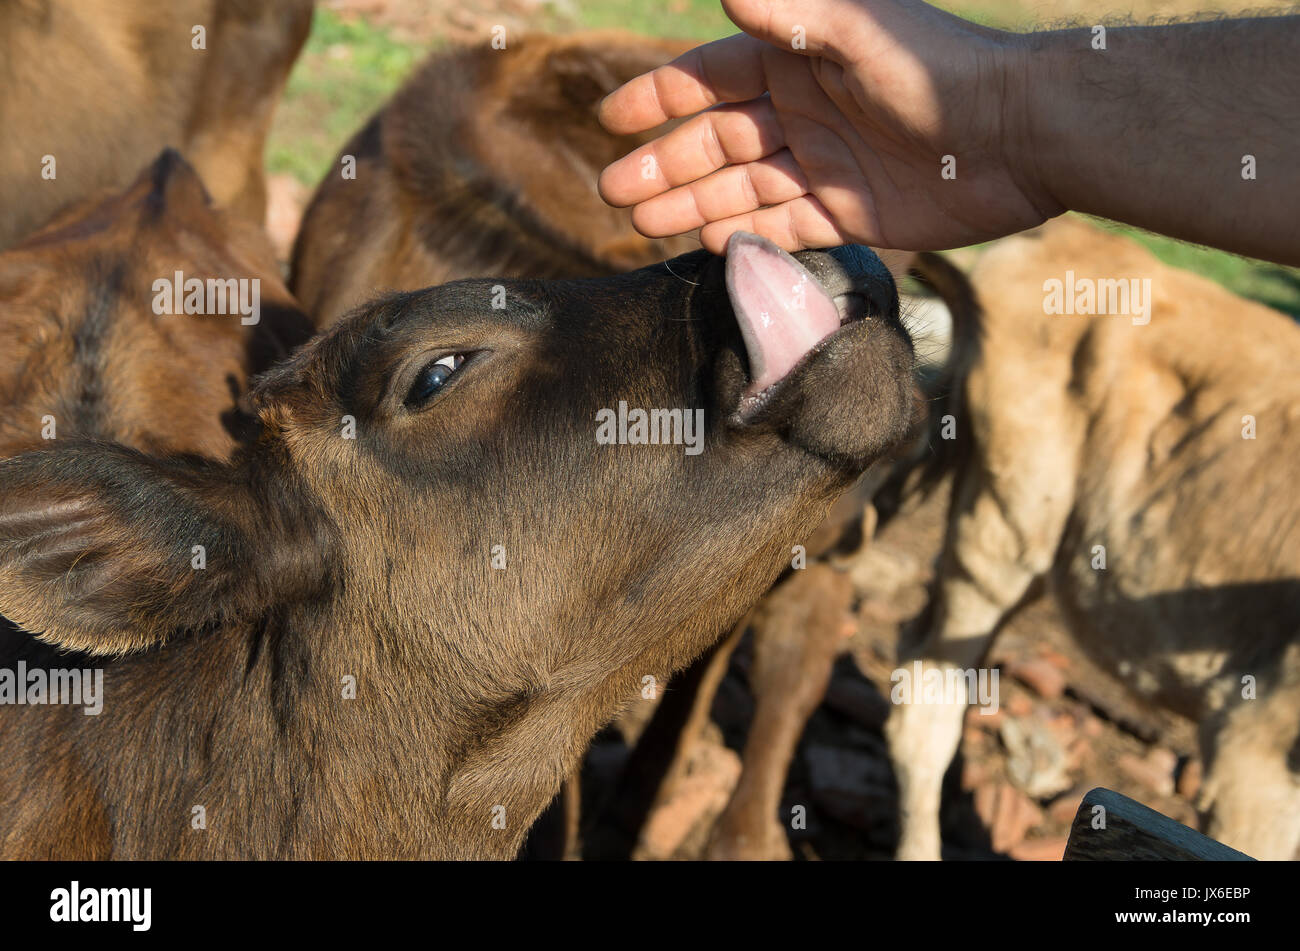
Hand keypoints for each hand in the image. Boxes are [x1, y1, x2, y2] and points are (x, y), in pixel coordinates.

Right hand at [597, 0, 1059, 253]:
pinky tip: (708, 245)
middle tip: (614, 192)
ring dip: (690, 204)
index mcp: (798, 60)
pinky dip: (745, 235)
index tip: (612, 120)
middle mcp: (804, 111)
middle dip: (663, 164)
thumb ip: (792, 12)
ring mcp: (824, 165)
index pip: (711, 80)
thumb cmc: (940, 71)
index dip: (660, 98)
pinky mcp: (849, 213)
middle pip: (716, 141)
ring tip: (641, 224)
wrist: (1019, 137)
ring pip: (740, 187)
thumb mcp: (858, 31)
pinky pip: (783, 226)